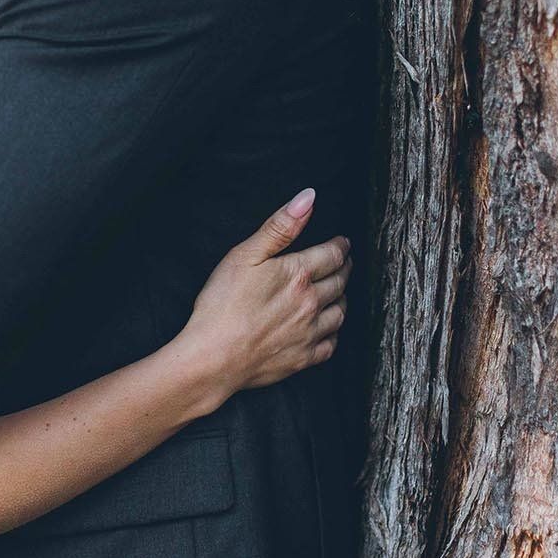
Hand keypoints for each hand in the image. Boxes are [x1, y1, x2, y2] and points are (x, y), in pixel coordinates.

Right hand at [175, 190, 351, 416]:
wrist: (213, 357)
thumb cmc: (222, 304)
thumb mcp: (245, 255)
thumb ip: (279, 226)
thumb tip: (308, 198)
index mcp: (297, 275)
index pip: (332, 255)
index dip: (340, 246)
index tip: (343, 243)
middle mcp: (311, 303)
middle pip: (340, 282)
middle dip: (344, 269)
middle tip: (344, 263)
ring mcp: (309, 333)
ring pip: (339, 313)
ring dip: (342, 299)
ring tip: (339, 292)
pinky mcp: (302, 358)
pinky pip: (330, 345)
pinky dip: (334, 334)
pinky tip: (328, 329)